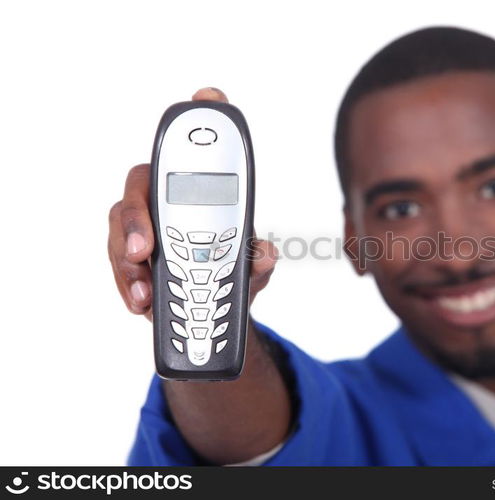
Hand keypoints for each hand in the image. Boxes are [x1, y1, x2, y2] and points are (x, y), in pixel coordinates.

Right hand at [107, 87, 276, 320]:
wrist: (215, 314)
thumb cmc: (232, 275)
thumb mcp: (252, 269)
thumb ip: (258, 260)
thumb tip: (264, 256)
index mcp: (202, 195)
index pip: (200, 150)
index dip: (205, 115)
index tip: (208, 95)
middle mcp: (167, 202)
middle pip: (142, 185)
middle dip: (139, 213)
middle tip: (146, 249)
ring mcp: (144, 229)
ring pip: (120, 226)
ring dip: (128, 257)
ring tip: (145, 289)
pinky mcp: (129, 258)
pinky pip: (119, 263)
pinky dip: (128, 284)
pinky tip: (141, 300)